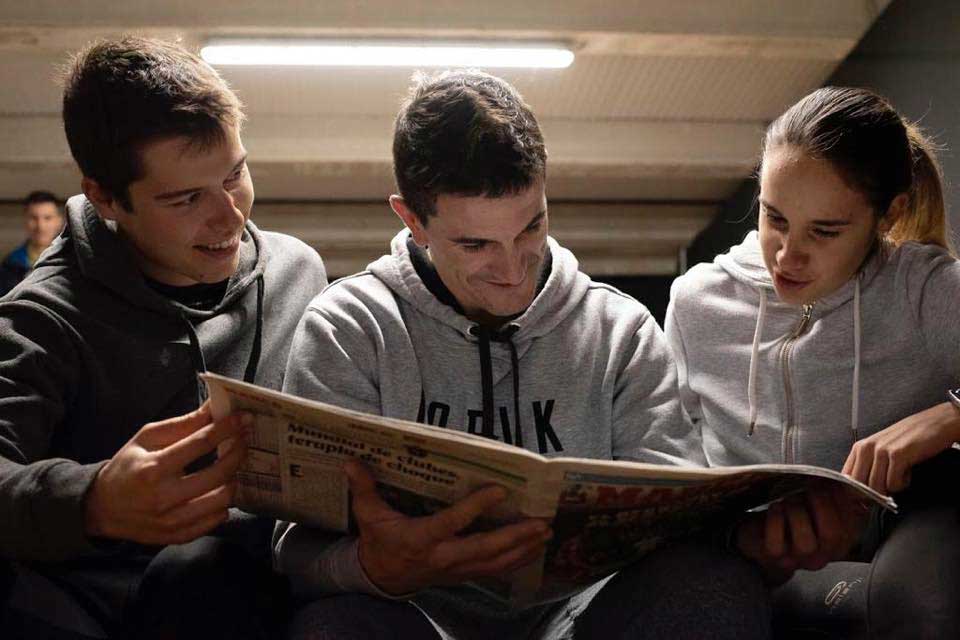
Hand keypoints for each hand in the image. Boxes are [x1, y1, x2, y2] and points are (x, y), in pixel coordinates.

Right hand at [84, 402, 251, 544]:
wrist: (102, 507)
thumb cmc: (127, 466)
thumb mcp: (147, 438)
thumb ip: (183, 424)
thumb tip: (214, 407)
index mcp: (153, 468)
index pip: (201, 443)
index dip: (227, 428)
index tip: (244, 418)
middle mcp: (164, 497)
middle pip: (219, 473)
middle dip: (238, 452)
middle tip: (244, 440)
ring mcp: (172, 520)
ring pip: (222, 500)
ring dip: (234, 479)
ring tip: (232, 466)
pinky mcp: (177, 536)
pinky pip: (215, 521)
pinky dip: (223, 504)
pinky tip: (220, 490)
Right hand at [345, 460, 551, 594]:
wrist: (381, 579)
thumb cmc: (378, 541)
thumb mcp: (368, 515)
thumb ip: (364, 488)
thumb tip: (351, 460)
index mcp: (421, 538)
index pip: (453, 522)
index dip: (476, 507)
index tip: (500, 490)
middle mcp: (443, 557)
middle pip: (485, 549)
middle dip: (515, 537)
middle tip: (541, 523)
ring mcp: (456, 570)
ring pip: (495, 563)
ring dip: (523, 550)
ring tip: (546, 534)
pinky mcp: (463, 575)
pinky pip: (495, 571)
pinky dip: (517, 561)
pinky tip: (536, 550)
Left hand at [736, 484, 865, 584]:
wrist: (762, 534)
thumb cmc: (794, 516)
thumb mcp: (815, 507)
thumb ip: (831, 497)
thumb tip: (839, 481)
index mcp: (838, 544)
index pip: (851, 526)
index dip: (841, 501)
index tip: (830, 480)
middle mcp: (821, 557)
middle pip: (831, 536)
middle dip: (821, 505)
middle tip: (810, 486)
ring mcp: (798, 560)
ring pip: (805, 544)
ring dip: (797, 512)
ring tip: (790, 498)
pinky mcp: (775, 558)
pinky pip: (776, 545)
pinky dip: (776, 520)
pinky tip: (776, 507)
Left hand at [842, 402, 959, 493]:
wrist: (935, 422)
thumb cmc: (908, 439)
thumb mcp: (881, 450)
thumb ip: (868, 467)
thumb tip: (859, 493)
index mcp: (859, 448)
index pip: (847, 480)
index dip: (857, 493)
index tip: (869, 498)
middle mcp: (866, 448)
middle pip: (860, 487)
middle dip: (875, 494)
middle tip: (889, 487)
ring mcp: (881, 451)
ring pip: (876, 488)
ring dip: (891, 488)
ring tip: (900, 474)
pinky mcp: (897, 455)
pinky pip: (893, 484)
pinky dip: (903, 483)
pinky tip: (908, 471)